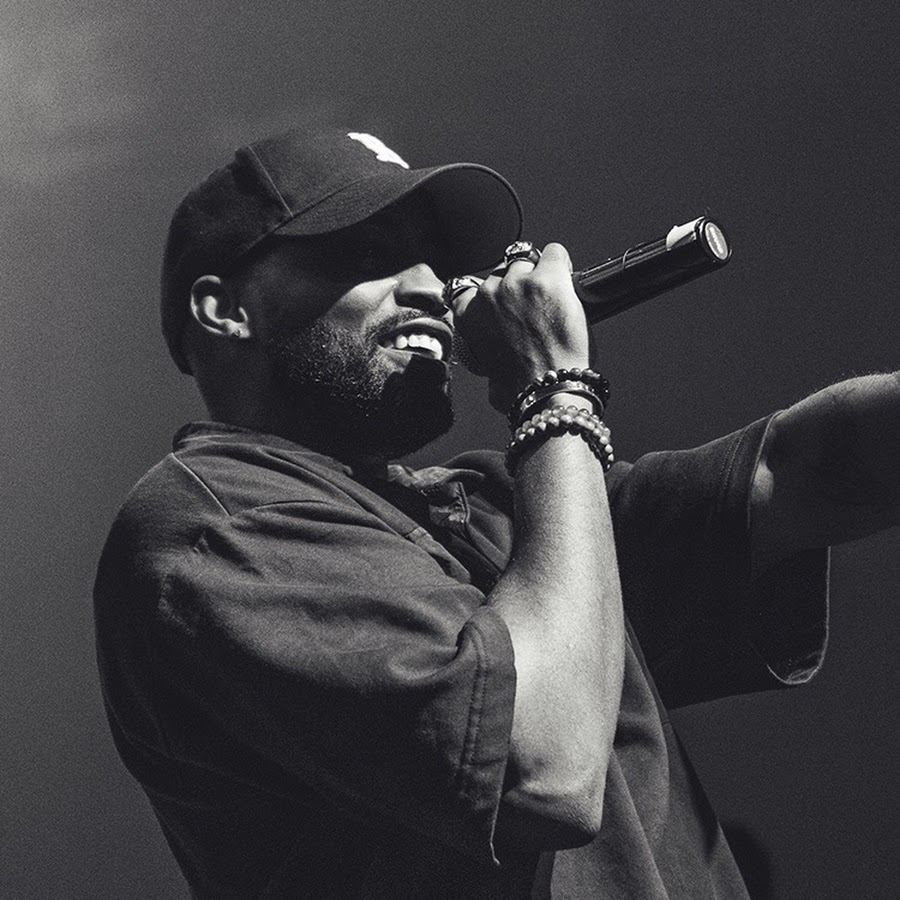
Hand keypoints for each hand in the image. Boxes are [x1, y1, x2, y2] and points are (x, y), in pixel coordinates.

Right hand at [451, 242, 590, 412]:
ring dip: (539, 275)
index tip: (500, 301)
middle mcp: (489, 294)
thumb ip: (487, 355)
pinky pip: (554, 253)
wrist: (548, 390)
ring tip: (554, 296)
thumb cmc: (521, 389)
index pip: (467, 287)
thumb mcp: (489, 373)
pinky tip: (568, 281)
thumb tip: (496, 366)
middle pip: (502, 272)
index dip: (487, 294)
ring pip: (527, 260)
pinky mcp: (548, 278)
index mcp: (468, 315)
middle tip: (535, 307)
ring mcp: (518, 283)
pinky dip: (561, 264)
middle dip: (516, 286)